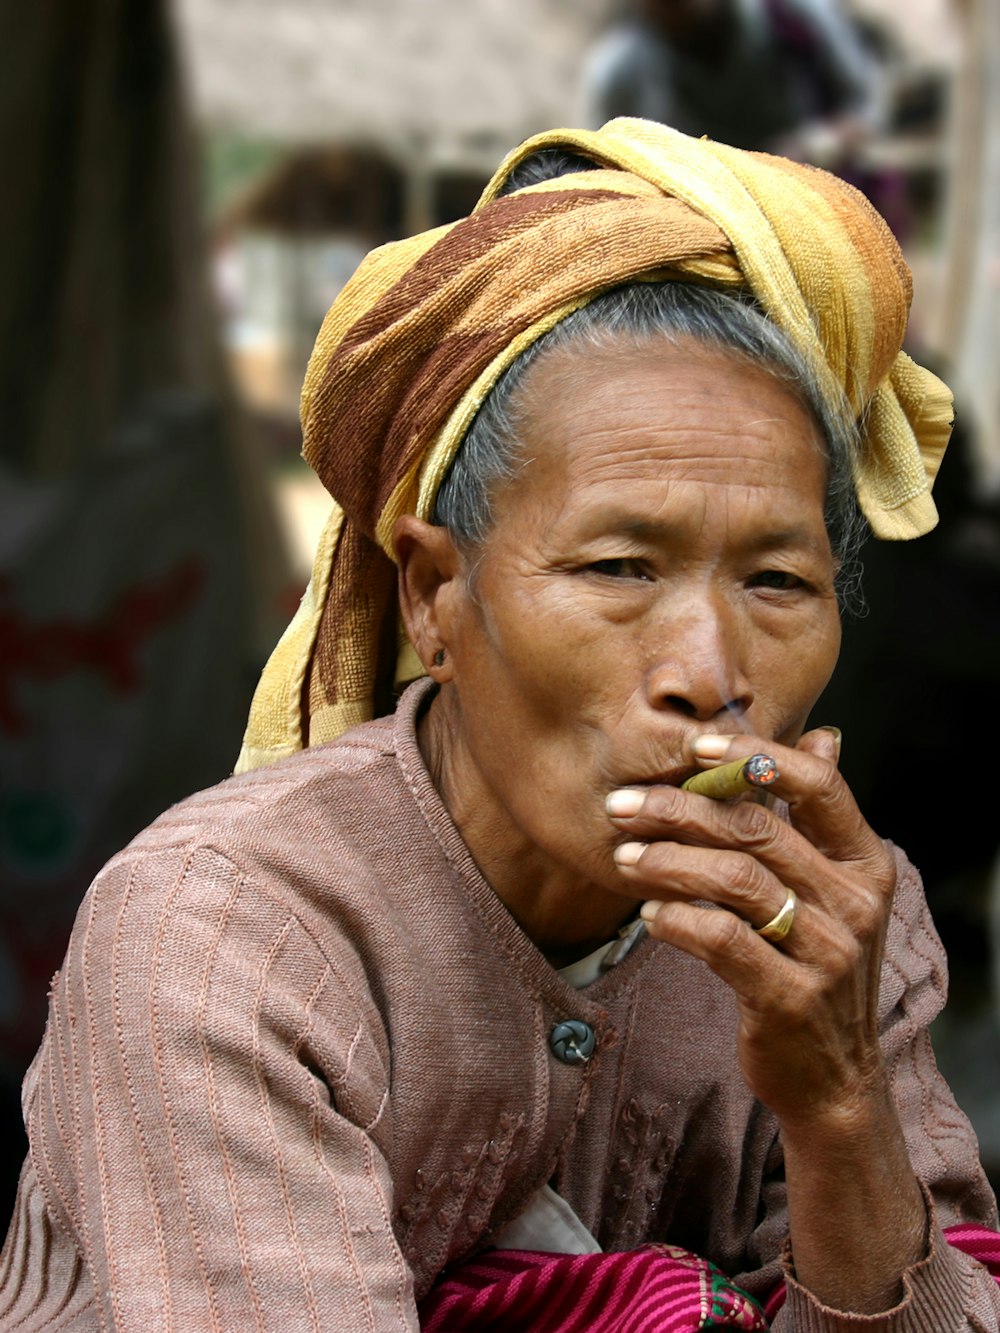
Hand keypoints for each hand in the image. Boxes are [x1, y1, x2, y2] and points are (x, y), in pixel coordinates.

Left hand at [607, 727, 896, 1125]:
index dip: (756, 756)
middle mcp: (856, 903)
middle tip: (622, 805)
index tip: (694, 748)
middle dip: (679, 809)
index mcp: (866, 864)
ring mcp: (828, 953)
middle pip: (757, 829)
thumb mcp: (834, 892)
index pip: (820, 786)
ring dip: (667, 861)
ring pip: (734, 880)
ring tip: (624, 857)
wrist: (834, 1079)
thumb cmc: (815, 966)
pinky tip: (649, 916)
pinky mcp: (790, 998)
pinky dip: (678, 921)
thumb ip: (818, 821)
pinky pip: (722, 941)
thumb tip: (823, 735)